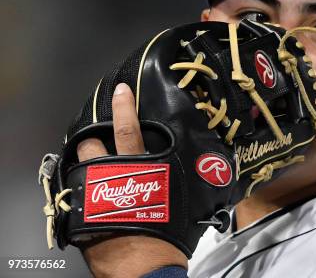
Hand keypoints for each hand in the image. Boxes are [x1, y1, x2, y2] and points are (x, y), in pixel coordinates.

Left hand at [77, 83, 186, 276]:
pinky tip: (90, 193)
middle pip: (92, 146)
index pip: (128, 130)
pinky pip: (77, 194)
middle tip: (100, 140)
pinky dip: (82, 189)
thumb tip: (204, 165)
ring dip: (85, 162)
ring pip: (79, 167)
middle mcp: (112, 178)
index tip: (120, 90)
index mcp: (140, 170)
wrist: (144, 270)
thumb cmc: (168, 236)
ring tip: (93, 166)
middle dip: (94, 139)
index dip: (123, 107)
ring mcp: (93, 197)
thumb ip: (182, 176)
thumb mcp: (183, 199)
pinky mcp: (82, 215)